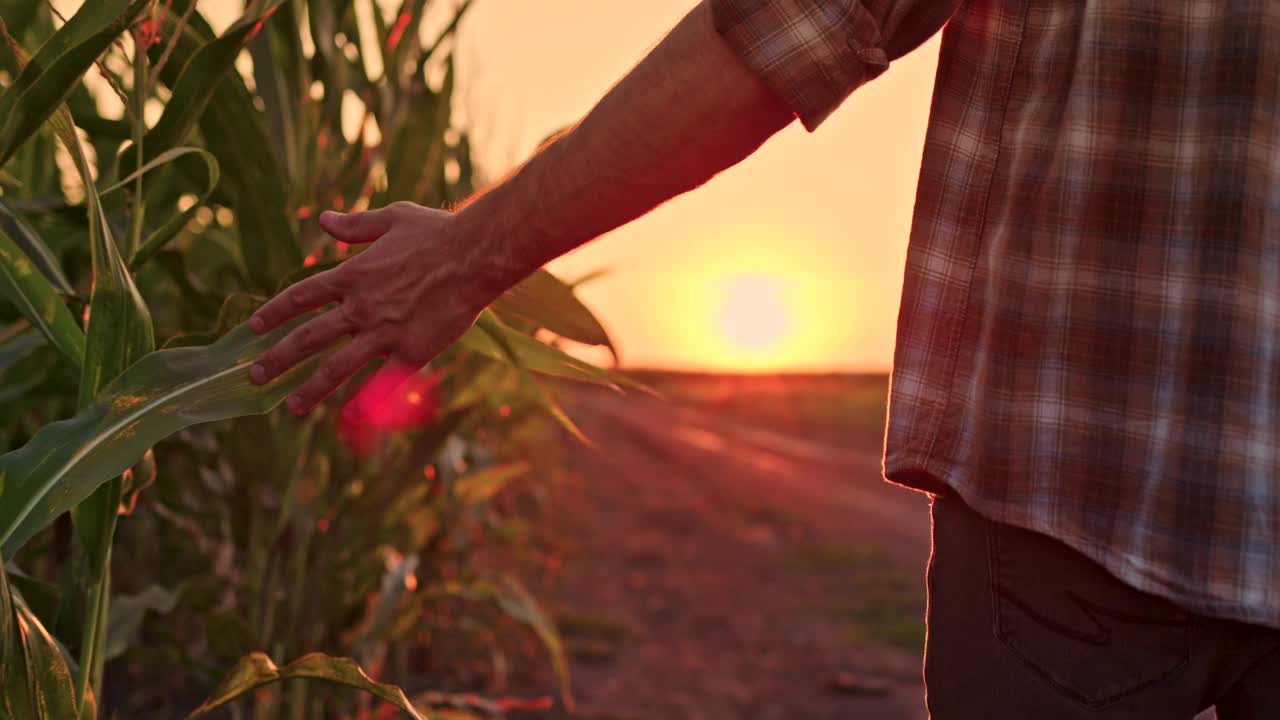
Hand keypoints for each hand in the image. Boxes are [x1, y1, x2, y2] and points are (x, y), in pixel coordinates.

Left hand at [248, 202, 494, 415]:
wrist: (476, 257)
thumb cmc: (438, 232)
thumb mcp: (392, 218)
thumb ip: (355, 225)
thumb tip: (322, 219)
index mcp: (352, 275)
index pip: (301, 297)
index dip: (274, 313)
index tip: (254, 328)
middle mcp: (361, 306)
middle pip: (309, 337)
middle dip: (278, 358)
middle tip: (255, 376)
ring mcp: (384, 332)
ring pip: (337, 366)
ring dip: (310, 388)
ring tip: (290, 407)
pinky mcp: (410, 352)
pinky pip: (381, 382)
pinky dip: (364, 402)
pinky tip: (347, 419)